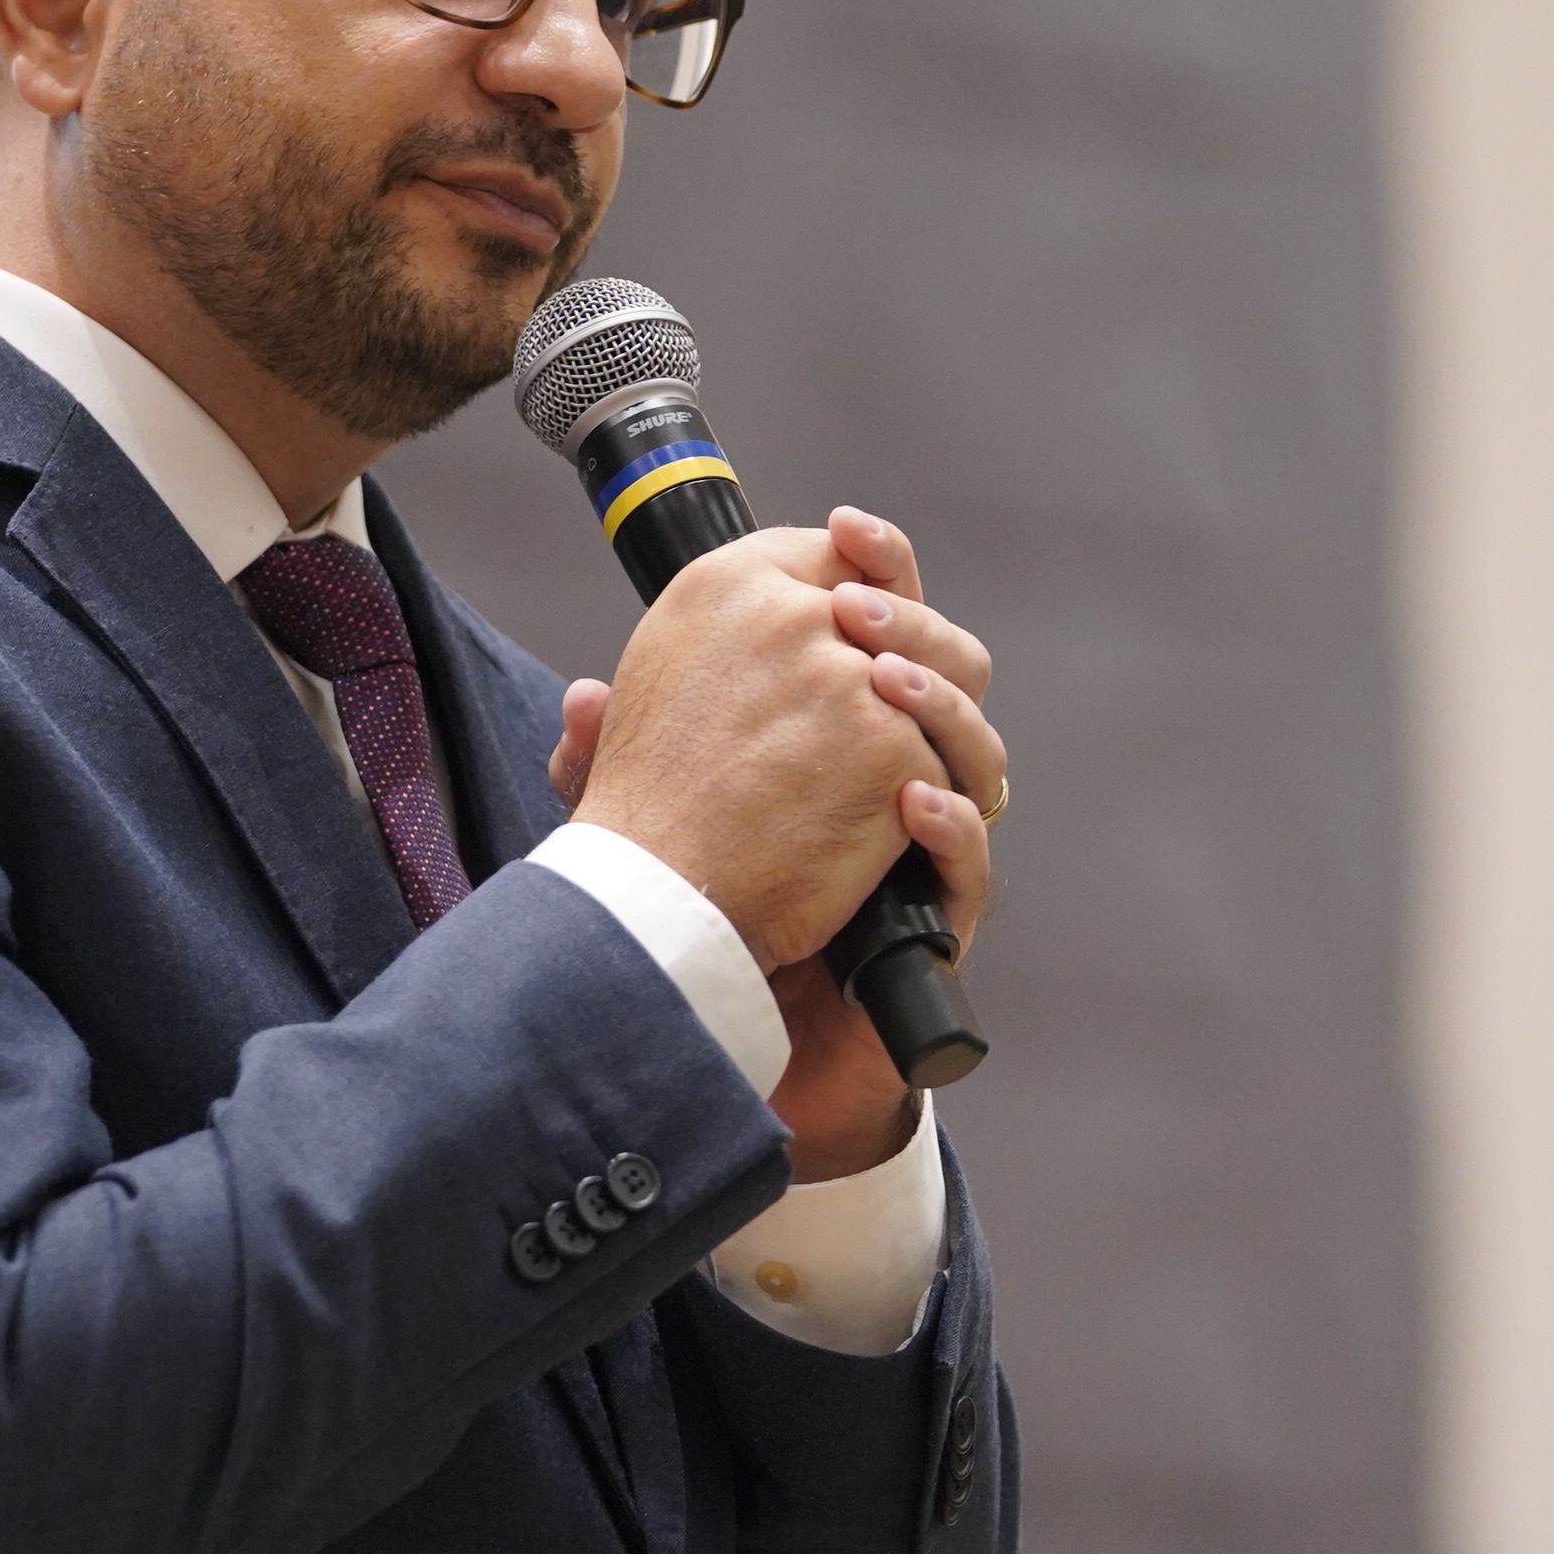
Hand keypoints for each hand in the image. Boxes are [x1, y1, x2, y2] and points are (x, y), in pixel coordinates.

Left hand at [560, 508, 1002, 1174]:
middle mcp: (890, 771)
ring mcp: (920, 843)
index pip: (879, 620)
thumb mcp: (632, 824)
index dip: (875, 564)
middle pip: (945, 670)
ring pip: (976, 756)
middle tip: (854, 611)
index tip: (840, 530)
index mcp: (834, 722)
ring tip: (883, 685)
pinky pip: (969, 866)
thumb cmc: (693, 905)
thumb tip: (578, 701)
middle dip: (913, 625)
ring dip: (937, 708)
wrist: (719, 1023)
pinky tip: (915, 801)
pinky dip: (950, 825)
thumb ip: (606, 764)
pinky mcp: (934, 917)